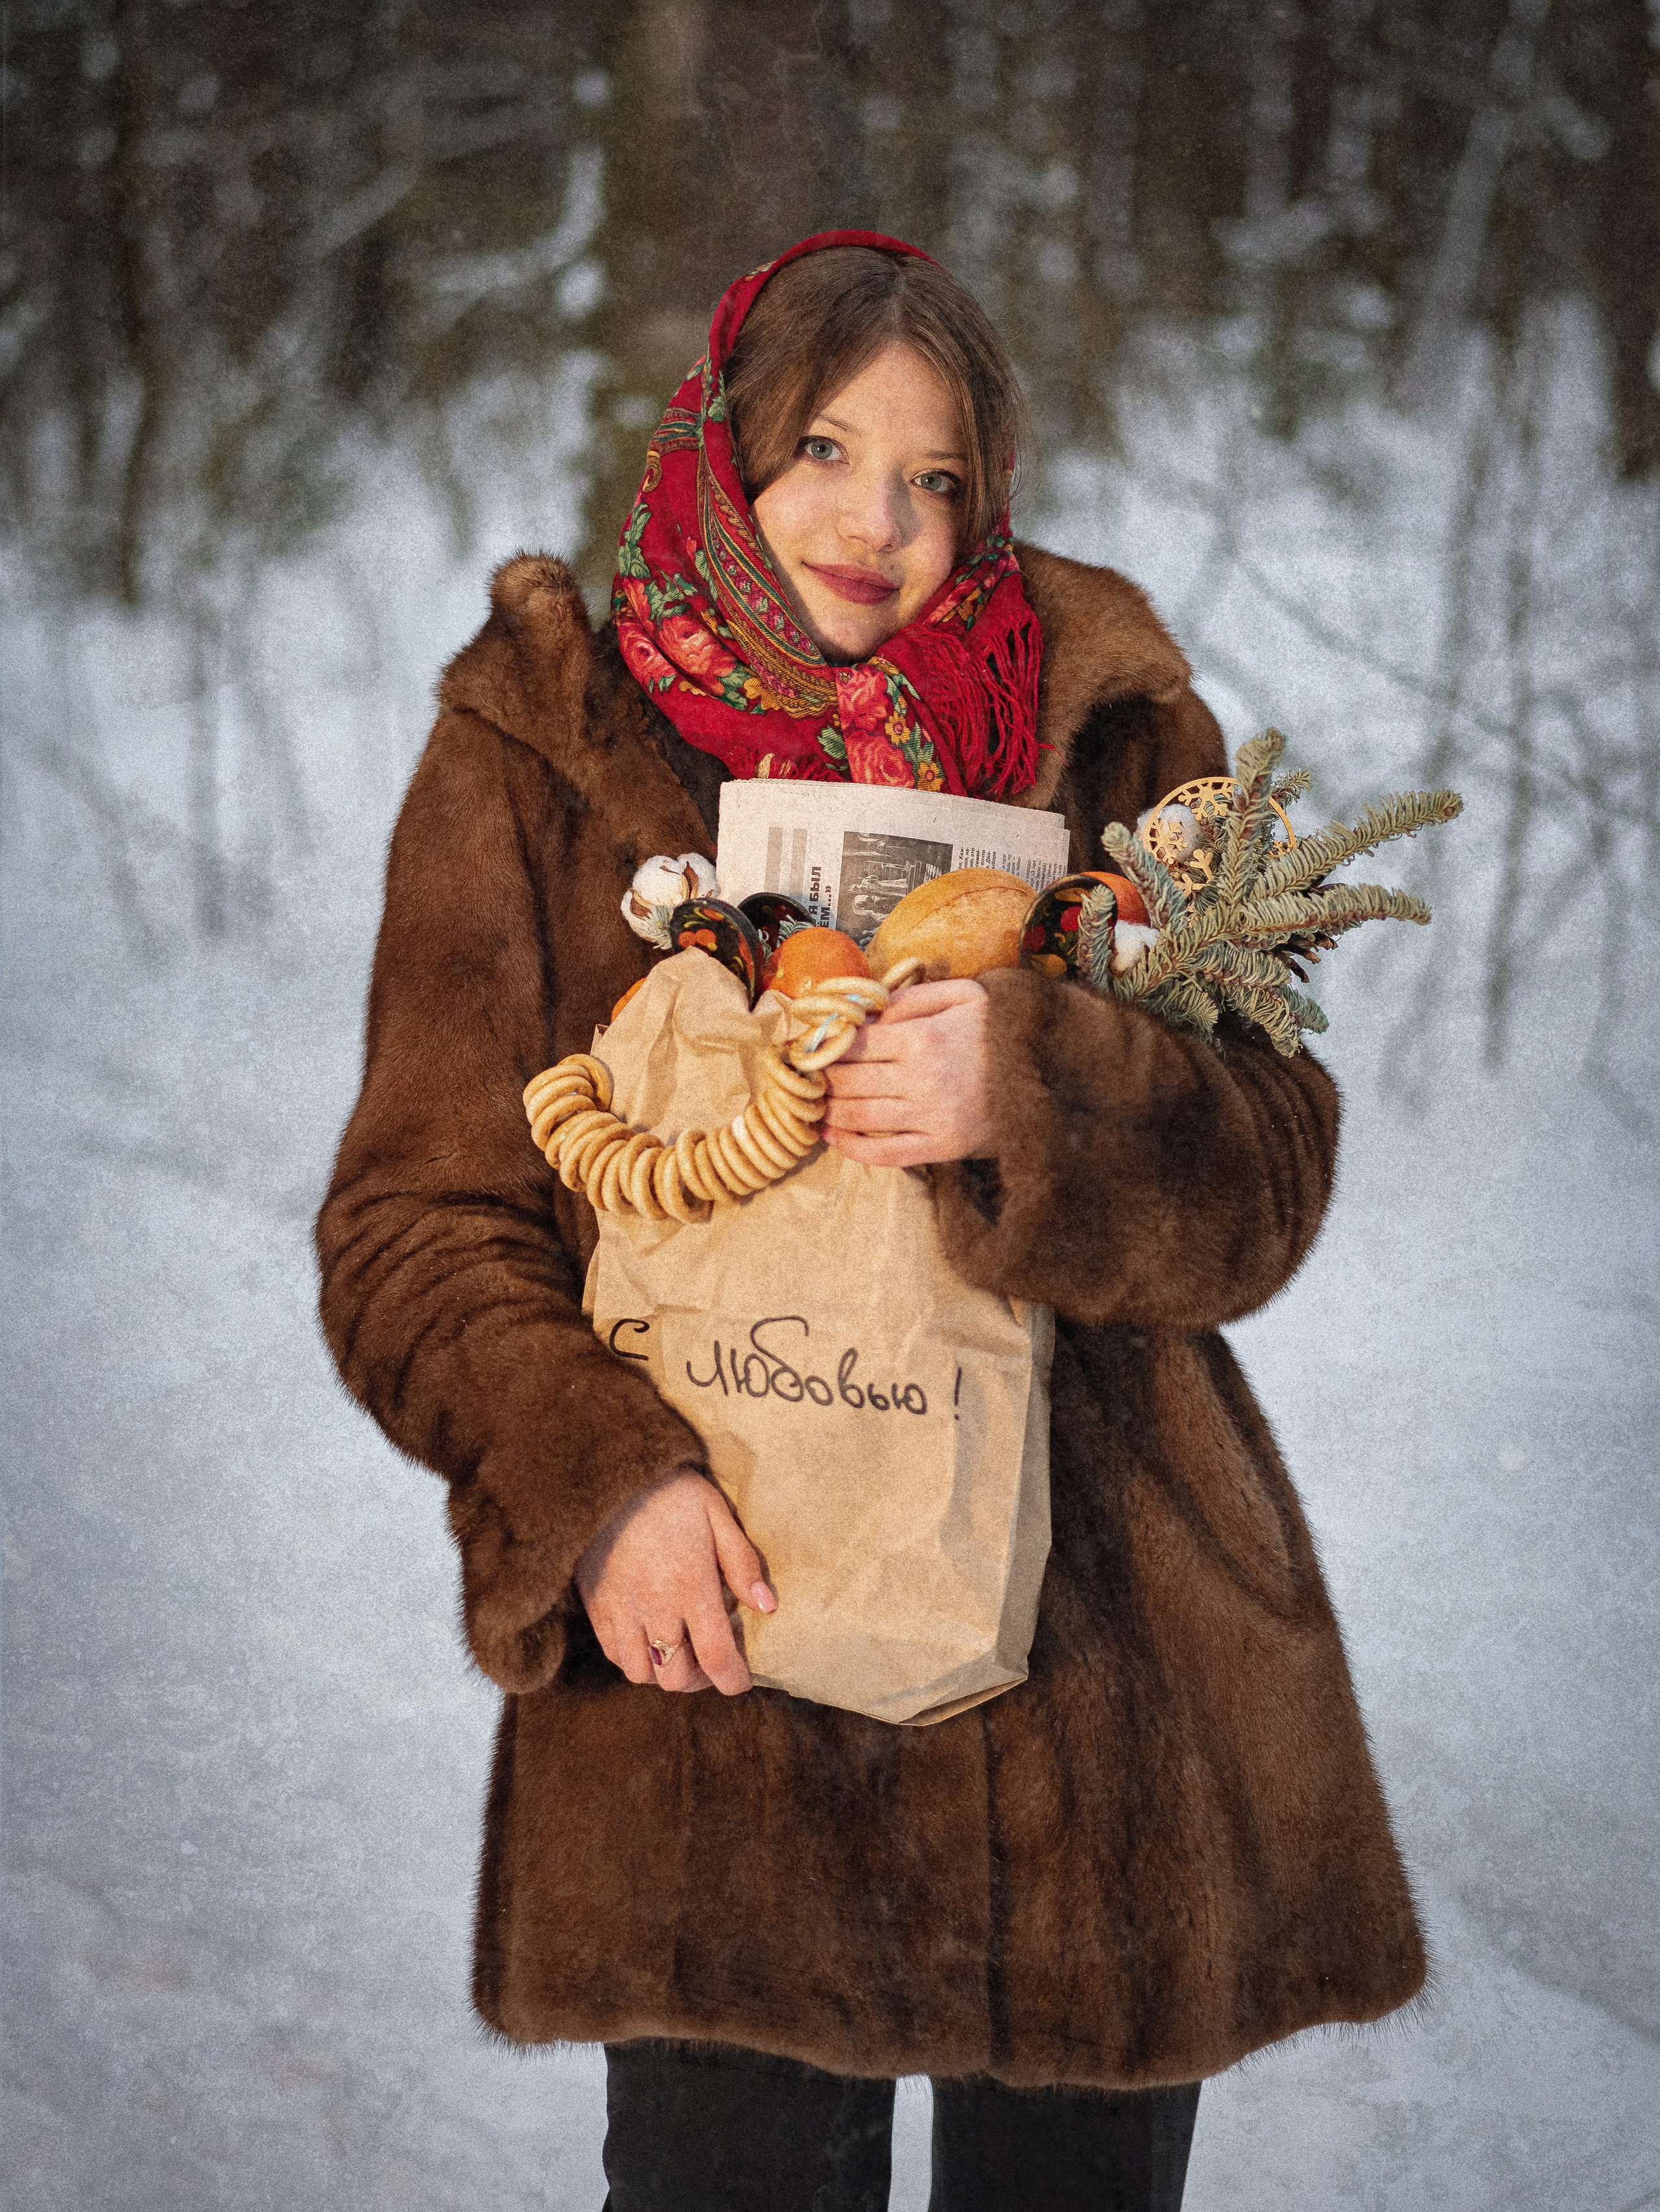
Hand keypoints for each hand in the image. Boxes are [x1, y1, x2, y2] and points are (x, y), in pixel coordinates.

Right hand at [575, 1468, 775, 1694]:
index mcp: (690, 1585)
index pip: (715, 1657)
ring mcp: (620, 1609)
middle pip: (675, 1677)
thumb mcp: (717, 1514)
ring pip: (641, 1673)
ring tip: (678, 1649)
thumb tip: (767, 1607)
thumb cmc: (670, 1492)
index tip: (742, 1680)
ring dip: (663, 1671)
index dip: (733, 1680)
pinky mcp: (596, 1605)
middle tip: (711, 1659)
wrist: (608, 1474)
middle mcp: (653, 1606)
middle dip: (699, 1679)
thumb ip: (742, 1563)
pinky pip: (613, 1653)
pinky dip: (633, 1657)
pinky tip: (648, 1636)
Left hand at [821, 978, 991, 1165]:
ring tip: (814, 1103)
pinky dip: (852, 1148)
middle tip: (805, 1076)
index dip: (823, 1046)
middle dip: (819, 1078)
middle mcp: (921, 1079)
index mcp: (921, 1038)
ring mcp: (931, 1117)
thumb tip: (864, 1014)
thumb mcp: (963, 995)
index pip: (852, 1044)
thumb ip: (910, 999)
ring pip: (858, 1116)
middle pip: (848, 1080)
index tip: (807, 1047)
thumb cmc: (1000, 1030)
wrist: (1050, 1072)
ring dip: (828, 1111)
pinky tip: (833, 1136)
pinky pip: (886, 1154)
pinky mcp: (941, 1147)